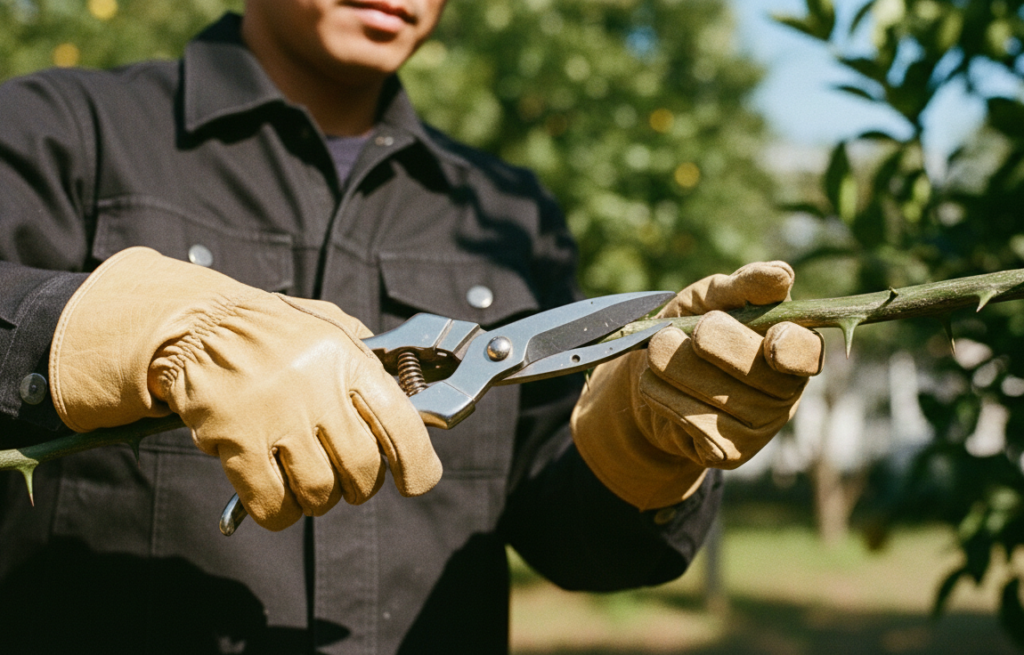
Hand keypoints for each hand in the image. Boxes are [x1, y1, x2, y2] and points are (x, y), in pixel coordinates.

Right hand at [50, 247, 441, 529]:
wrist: (201, 328)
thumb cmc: (277, 336)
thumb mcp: (333, 330)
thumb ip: (372, 364)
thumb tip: (415, 409)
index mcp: (350, 362)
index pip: (402, 426)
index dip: (417, 465)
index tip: (413, 482)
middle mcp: (318, 389)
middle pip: (362, 470)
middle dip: (359, 486)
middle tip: (346, 478)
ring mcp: (276, 417)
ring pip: (319, 492)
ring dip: (317, 499)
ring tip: (305, 480)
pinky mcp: (236, 441)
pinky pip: (272, 504)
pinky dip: (280, 512)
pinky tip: (276, 495)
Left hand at [571, 262, 822, 509]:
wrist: (649, 376)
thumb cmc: (690, 327)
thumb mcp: (710, 298)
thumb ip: (743, 286)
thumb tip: (780, 275)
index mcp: (792, 347)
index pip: (806, 351)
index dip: (792, 347)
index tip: (772, 337)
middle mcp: (785, 391)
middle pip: (755, 370)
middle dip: (708, 342)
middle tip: (679, 331)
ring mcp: (761, 426)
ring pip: (716, 394)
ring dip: (671, 367)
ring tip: (656, 354)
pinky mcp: (731, 453)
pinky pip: (693, 421)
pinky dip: (662, 395)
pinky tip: (655, 385)